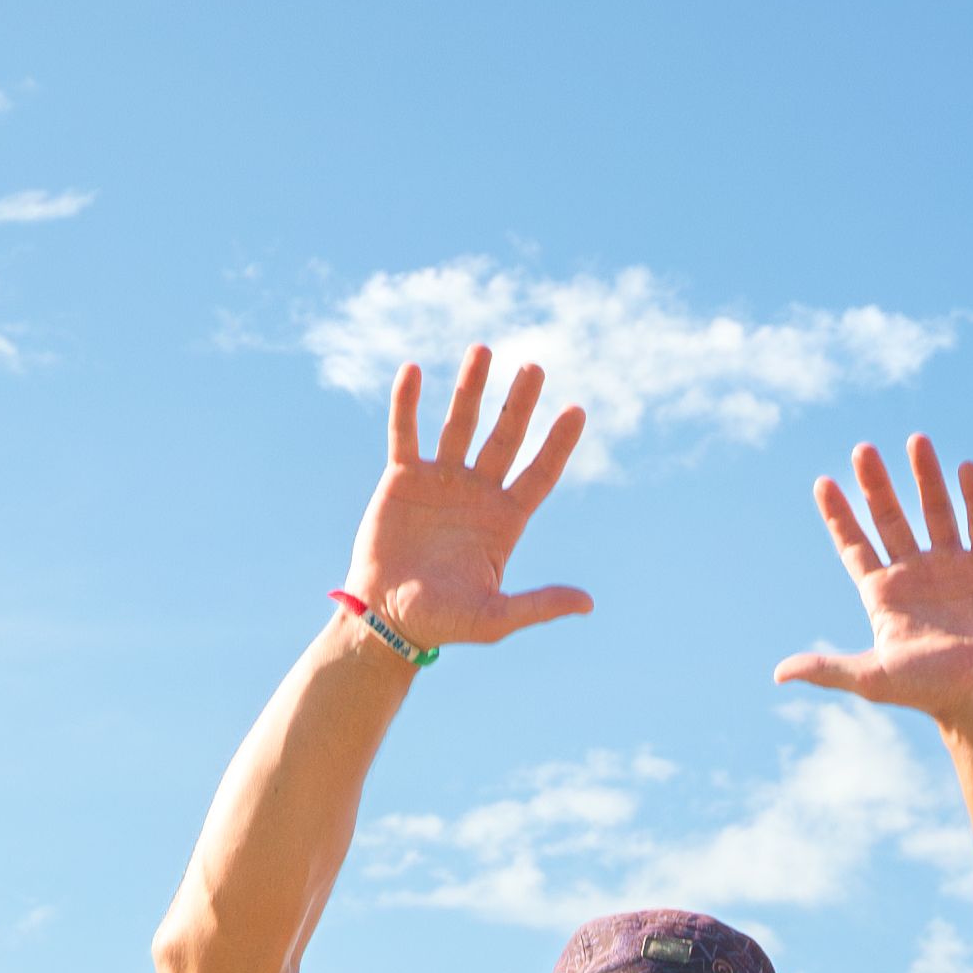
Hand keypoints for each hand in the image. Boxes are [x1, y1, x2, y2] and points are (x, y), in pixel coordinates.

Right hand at [344, 352, 594, 649]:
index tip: (577, 411)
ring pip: (460, 423)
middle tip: (535, 367)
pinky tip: (414, 371)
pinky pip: (406, 432)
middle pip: (505, 437)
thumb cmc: (442, 622)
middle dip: (519, 402)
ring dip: (470, 387)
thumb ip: (537, 605)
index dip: (558, 444)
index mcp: (505, 520)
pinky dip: (408, 403)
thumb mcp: (494, 619)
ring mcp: (440, 480)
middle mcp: (477, 492)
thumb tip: (587, 603)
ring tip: (483, 349)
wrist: (386, 619)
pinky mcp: (402, 477)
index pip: (540, 473)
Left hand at [772, 440, 972, 715]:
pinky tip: (964, 467)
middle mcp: (915, 574)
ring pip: (935, 511)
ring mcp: (953, 568)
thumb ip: (826, 668)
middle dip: (876, 484)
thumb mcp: (870, 677)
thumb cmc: (928, 692)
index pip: (854, 545)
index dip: (838, 516)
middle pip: (890, 518)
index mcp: (883, 595)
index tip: (822, 483)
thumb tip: (777, 675)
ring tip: (915, 440)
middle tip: (862, 449)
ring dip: (925, 477)